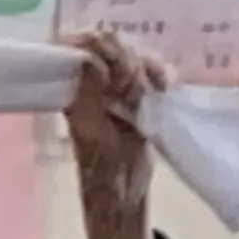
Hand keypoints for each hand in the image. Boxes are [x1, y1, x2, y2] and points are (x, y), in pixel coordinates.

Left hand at [64, 30, 166, 238]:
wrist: (125, 194)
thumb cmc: (104, 170)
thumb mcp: (94, 133)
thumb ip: (90, 96)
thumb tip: (87, 58)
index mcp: (73, 90)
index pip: (79, 45)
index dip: (100, 46)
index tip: (119, 67)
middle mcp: (92, 83)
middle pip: (109, 44)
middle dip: (127, 60)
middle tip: (136, 89)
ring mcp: (115, 87)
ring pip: (132, 54)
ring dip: (146, 69)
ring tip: (152, 93)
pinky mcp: (137, 94)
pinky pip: (150, 69)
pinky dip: (160, 74)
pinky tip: (165, 88)